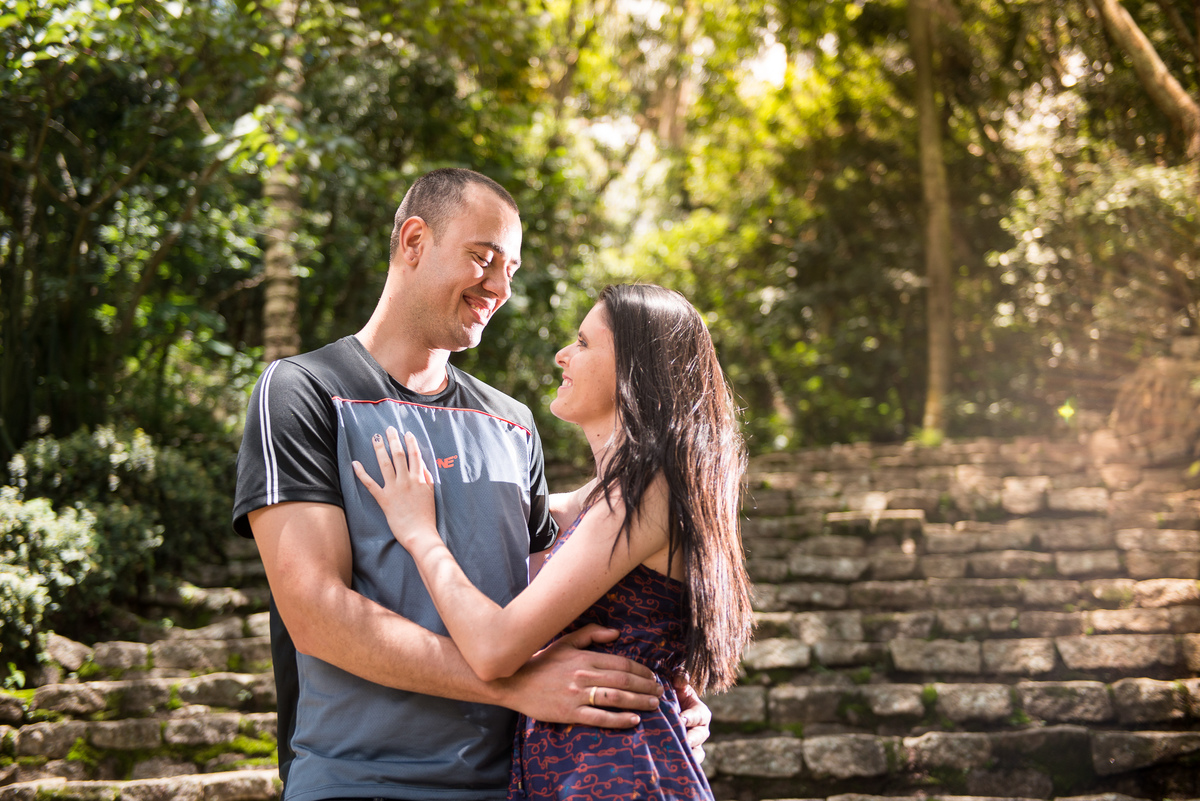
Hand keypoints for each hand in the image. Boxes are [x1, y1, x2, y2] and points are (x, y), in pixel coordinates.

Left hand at [352, 427, 437, 548]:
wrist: (420, 534)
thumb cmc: (427, 516)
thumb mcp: (431, 494)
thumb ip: (427, 478)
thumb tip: (422, 466)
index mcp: (419, 479)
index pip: (415, 455)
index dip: (410, 442)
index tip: (406, 433)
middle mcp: (406, 480)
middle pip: (399, 455)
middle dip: (394, 440)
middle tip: (389, 429)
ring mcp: (394, 489)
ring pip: (385, 464)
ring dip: (380, 449)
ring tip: (376, 437)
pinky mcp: (384, 499)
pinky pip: (370, 484)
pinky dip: (362, 473)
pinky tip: (355, 463)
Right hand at [496, 624, 661, 727]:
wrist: (514, 681)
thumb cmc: (542, 661)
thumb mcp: (565, 642)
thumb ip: (591, 634)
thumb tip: (616, 633)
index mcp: (585, 657)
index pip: (621, 663)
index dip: (641, 670)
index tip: (652, 676)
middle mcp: (584, 675)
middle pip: (623, 681)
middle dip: (646, 687)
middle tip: (660, 693)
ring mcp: (577, 695)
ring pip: (616, 698)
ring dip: (639, 702)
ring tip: (653, 705)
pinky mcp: (569, 713)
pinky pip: (599, 718)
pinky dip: (619, 720)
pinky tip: (633, 721)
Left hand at [674, 676, 710, 763]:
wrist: (662, 711)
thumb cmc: (673, 695)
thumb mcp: (677, 684)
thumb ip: (680, 678)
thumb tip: (680, 680)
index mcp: (701, 713)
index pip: (699, 716)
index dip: (691, 718)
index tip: (681, 719)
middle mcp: (700, 730)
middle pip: (700, 737)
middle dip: (691, 739)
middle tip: (680, 740)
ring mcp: (693, 745)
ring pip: (697, 754)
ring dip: (687, 755)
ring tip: (675, 755)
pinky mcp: (684, 755)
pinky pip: (687, 764)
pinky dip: (680, 764)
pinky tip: (666, 764)